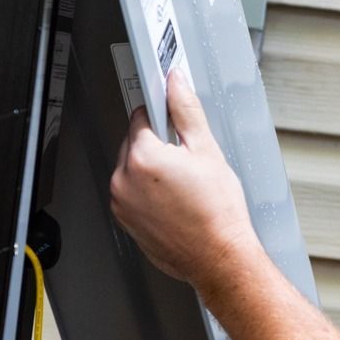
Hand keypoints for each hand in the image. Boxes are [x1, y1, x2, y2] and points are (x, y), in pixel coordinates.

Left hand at [110, 68, 257, 285]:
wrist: (218, 255)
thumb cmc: (217, 212)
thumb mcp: (207, 151)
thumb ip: (186, 110)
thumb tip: (176, 84)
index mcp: (143, 157)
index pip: (141, 116)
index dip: (162, 116)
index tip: (172, 120)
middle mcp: (124, 180)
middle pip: (134, 143)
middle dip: (157, 145)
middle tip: (186, 160)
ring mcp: (122, 203)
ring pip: (132, 169)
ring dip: (151, 169)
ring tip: (182, 184)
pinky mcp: (125, 221)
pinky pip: (131, 194)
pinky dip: (147, 192)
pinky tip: (174, 201)